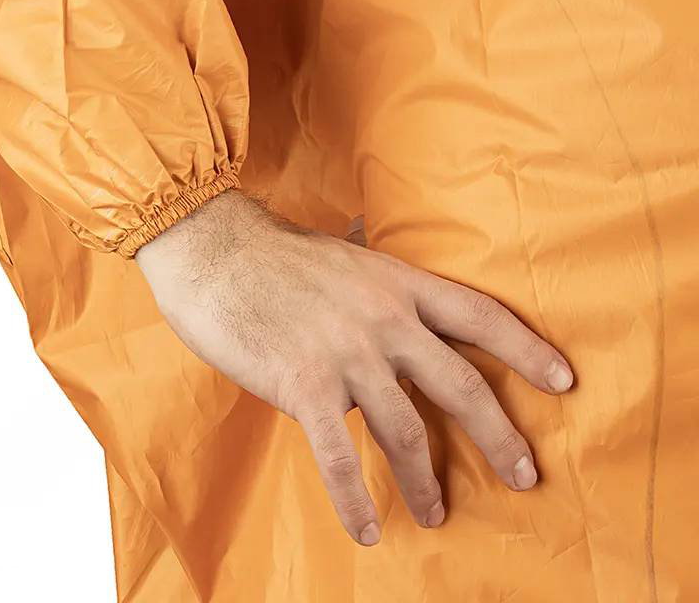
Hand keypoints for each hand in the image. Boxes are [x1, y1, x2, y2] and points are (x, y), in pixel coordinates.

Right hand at [135, 191, 573, 545]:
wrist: (215, 249)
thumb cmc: (275, 253)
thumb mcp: (343, 252)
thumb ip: (374, 270)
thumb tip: (378, 259)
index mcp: (398, 284)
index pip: (480, 316)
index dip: (527, 349)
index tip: (564, 381)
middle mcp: (384, 320)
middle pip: (462, 386)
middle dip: (501, 437)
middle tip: (526, 475)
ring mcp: (346, 353)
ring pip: (405, 431)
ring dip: (424, 482)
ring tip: (437, 513)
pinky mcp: (302, 383)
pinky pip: (338, 455)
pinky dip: (354, 498)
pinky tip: (368, 529)